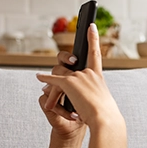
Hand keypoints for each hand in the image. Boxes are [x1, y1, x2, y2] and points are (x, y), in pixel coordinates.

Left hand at [37, 24, 129, 147]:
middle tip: (63, 74)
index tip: (91, 26)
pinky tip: (39, 77)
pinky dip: (46, 78)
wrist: (106, 121)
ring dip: (55, 89)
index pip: (96, 54)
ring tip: (50, 97)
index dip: (93, 39)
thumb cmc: (107, 118)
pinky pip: (54, 80)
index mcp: (99, 77)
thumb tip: (96, 106)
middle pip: (71, 70)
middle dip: (65, 74)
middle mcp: (89, 73)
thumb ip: (96, 99)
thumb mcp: (103, 105)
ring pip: (62, 78)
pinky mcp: (70, 83)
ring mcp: (79, 76)